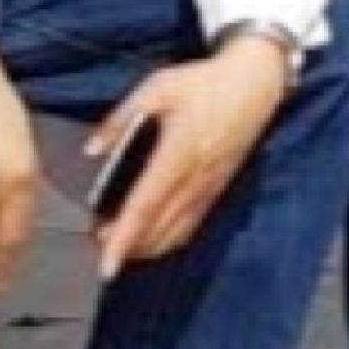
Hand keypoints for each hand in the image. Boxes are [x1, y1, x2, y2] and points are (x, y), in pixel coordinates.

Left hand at [89, 37, 293, 273]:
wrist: (256, 81)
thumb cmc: (204, 82)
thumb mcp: (156, 88)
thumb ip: (120, 119)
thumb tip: (92, 149)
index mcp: (178, 154)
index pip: (145, 207)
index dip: (124, 239)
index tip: (106, 267)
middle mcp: (196, 178)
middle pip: (159, 229)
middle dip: (127, 247)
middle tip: (96, 244)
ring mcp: (211, 186)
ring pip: (177, 232)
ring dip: (147, 246)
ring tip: (119, 243)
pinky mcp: (219, 187)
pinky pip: (191, 224)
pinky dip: (168, 238)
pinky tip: (151, 236)